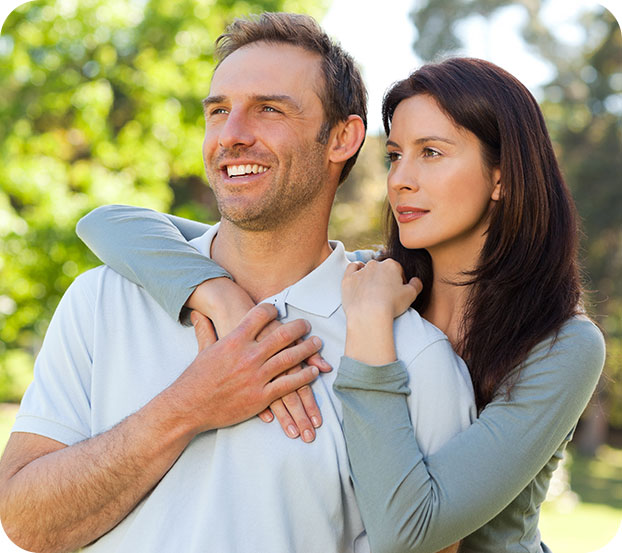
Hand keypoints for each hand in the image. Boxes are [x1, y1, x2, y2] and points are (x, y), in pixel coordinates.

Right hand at [177, 303, 321, 433]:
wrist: (188, 406)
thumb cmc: (195, 379)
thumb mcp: (202, 350)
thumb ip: (205, 330)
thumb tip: (198, 314)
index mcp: (235, 340)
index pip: (260, 315)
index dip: (272, 309)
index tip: (279, 310)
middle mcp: (249, 355)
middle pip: (282, 334)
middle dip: (298, 328)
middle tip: (307, 325)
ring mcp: (256, 376)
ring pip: (290, 358)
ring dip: (307, 350)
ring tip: (317, 344)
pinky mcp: (261, 396)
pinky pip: (288, 384)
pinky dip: (304, 376)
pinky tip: (313, 371)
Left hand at [341, 260, 421, 365]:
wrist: (368, 314)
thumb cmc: (391, 305)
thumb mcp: (411, 295)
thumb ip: (416, 284)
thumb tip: (416, 280)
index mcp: (391, 265)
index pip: (398, 270)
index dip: (399, 282)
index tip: (398, 293)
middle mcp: (375, 264)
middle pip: (382, 269)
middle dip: (385, 279)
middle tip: (385, 294)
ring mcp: (360, 271)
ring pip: (367, 269)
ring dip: (370, 276)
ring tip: (372, 290)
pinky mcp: (348, 279)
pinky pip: (352, 268)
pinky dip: (355, 270)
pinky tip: (358, 277)